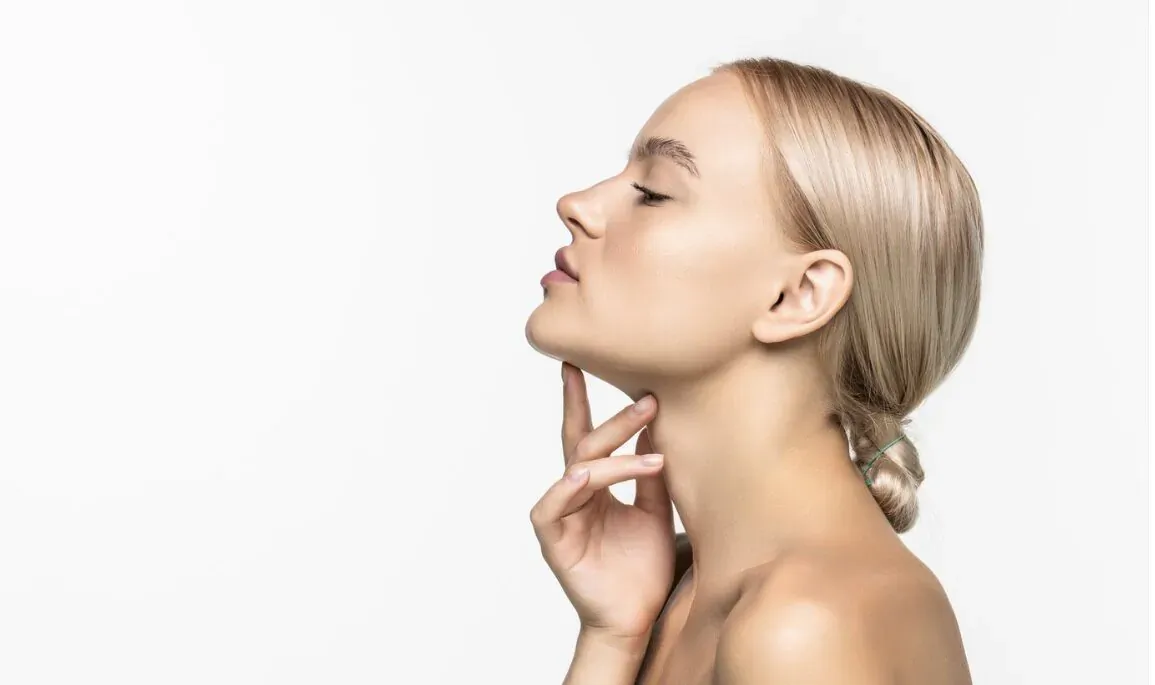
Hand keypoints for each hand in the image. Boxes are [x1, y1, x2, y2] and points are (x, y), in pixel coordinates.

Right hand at [530, 362, 675, 640]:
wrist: (635, 618)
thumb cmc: (643, 566)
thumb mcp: (657, 511)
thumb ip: (650, 473)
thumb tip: (657, 428)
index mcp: (596, 485)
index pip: (588, 434)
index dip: (581, 399)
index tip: (580, 363)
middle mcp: (575, 494)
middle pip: (585, 444)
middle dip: (613, 420)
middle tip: (646, 400)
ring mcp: (562, 514)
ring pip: (579, 470)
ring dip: (615, 459)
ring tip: (652, 459)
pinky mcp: (553, 539)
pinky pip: (552, 507)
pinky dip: (568, 490)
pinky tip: (584, 477)